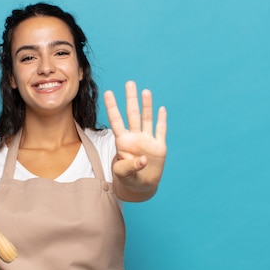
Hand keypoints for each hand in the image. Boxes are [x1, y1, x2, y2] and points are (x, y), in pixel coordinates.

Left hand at [104, 81, 166, 197]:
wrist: (141, 186)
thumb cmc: (127, 178)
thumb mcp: (123, 174)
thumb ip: (129, 167)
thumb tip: (143, 160)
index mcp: (122, 141)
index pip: (116, 121)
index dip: (112, 107)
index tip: (108, 93)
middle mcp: (135, 137)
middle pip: (132, 114)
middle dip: (131, 99)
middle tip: (129, 83)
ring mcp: (147, 140)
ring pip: (147, 119)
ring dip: (146, 105)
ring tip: (145, 91)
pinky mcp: (159, 146)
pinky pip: (161, 131)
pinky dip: (161, 120)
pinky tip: (161, 109)